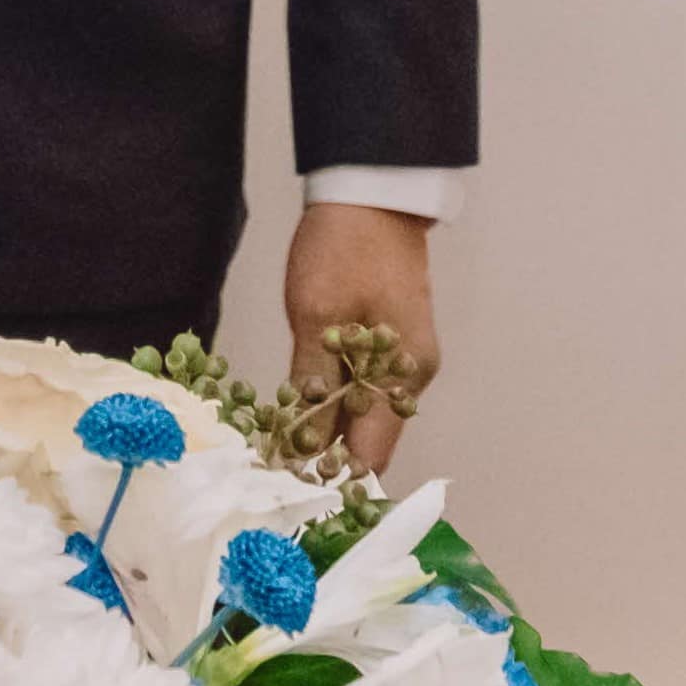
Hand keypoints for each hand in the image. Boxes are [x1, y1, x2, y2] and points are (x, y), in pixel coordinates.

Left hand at [277, 201, 441, 469]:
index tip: (288, 490)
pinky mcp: (390, 342)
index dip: (332, 478)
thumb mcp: (316, 316)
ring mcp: (404, 359)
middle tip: (273, 472)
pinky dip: (334, 403)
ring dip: (328, 432)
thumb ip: (311, 384)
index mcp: (403, 376)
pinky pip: (364, 389)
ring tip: (279, 447)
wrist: (371, 194)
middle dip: (327, 460)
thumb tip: (299, 445)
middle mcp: (412, 377)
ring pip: (365, 415)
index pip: (372, 455)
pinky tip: (299, 408)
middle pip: (370, 439)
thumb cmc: (344, 249)